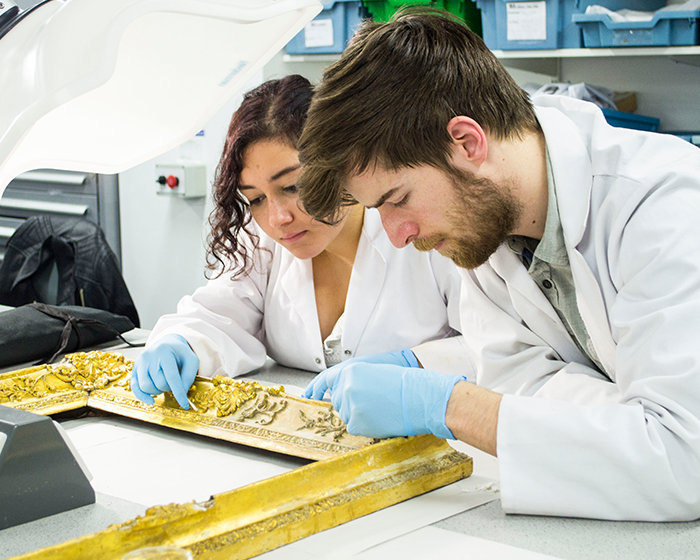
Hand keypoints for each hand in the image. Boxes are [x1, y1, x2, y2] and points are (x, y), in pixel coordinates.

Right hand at [130, 334, 198, 409]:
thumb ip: (188, 376)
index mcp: (165, 351)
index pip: (172, 376)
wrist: (166, 344)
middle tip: (173, 382)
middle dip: (169, 388)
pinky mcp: (134, 369)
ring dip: (158, 391)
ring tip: (164, 383)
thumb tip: (181, 393)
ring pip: (146, 387)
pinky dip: (143, 396)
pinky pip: (135, 388)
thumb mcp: (191, 360)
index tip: (185, 405)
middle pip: (160, 383)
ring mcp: (139, 362)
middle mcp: (149, 356)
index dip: (179, 393)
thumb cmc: (180, 353)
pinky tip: (151, 400)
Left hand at [311, 362, 465, 438]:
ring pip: (346, 415)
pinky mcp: (356, 422)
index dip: (315, 389)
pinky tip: (379, 417)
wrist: (419, 397)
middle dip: (349, 404)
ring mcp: (350, 405)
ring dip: (358, 414)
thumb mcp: (375, 371)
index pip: (325, 380)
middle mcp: (346, 387)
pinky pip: (353, 427)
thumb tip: (342, 390)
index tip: (309, 395)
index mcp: (350, 370)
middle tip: (371, 403)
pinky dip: (364, 426)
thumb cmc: (404, 383)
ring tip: (379, 408)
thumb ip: (355, 378)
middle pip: (338, 401)